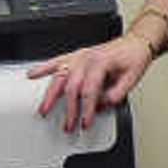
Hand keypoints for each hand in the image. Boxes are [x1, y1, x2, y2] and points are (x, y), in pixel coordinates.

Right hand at [29, 34, 152, 129]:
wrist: (135, 42)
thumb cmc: (133, 58)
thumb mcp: (132, 79)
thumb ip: (116, 95)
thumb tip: (100, 106)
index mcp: (101, 64)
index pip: (90, 91)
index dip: (87, 109)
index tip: (85, 123)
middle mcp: (87, 59)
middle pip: (72, 87)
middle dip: (68, 109)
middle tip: (67, 125)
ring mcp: (79, 57)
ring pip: (59, 76)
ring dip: (50, 94)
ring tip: (44, 109)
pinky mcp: (76, 56)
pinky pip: (56, 61)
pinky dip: (43, 67)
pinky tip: (32, 75)